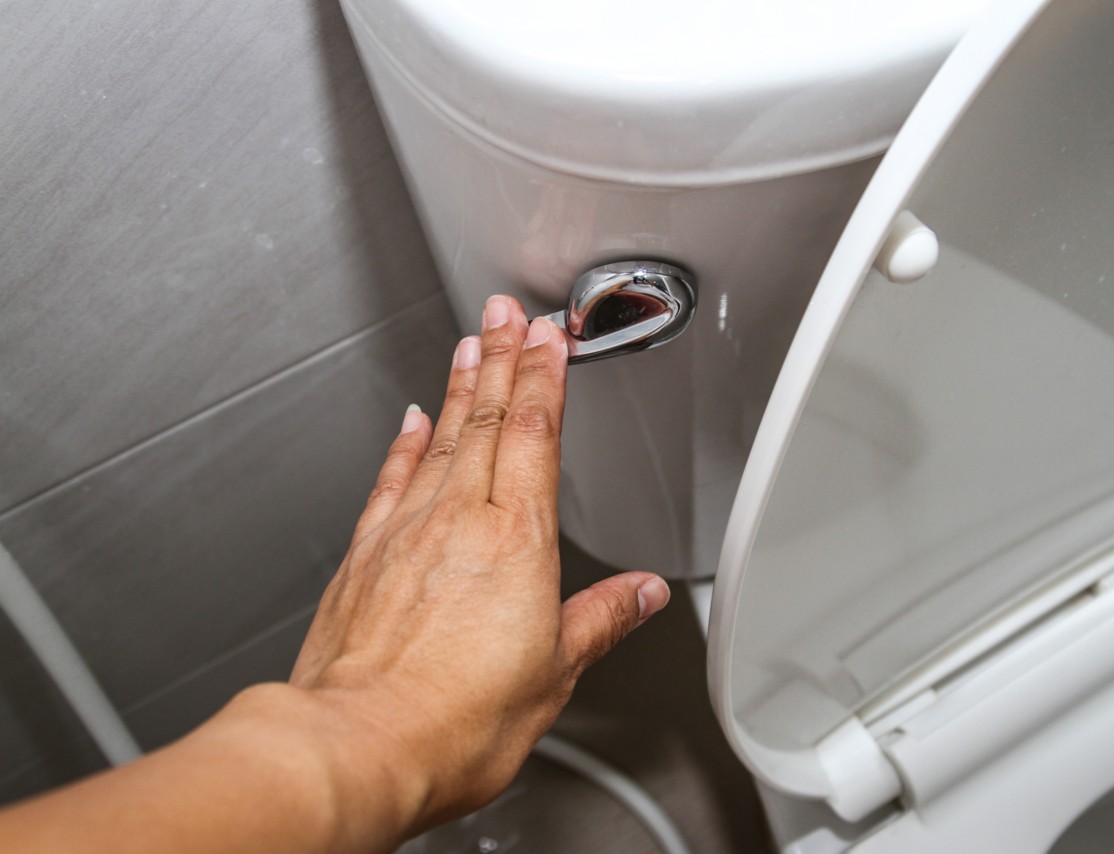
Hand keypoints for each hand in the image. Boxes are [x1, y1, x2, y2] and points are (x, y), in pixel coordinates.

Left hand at [286, 295, 670, 837]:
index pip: (535, 436)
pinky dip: (404, 444)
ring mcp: (404, 533)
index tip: (550, 339)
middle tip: (506, 311)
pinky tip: (410, 422)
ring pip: (439, 438)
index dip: (544, 379)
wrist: (357, 746)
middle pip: (486, 420)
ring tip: (469, 343)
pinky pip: (390, 480)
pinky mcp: (364, 556)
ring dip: (458, 386)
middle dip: (501, 358)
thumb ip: (599, 621)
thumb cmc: (454, 722)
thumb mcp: (555, 675)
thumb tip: (640, 595)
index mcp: (516, 543)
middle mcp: (458, 524)